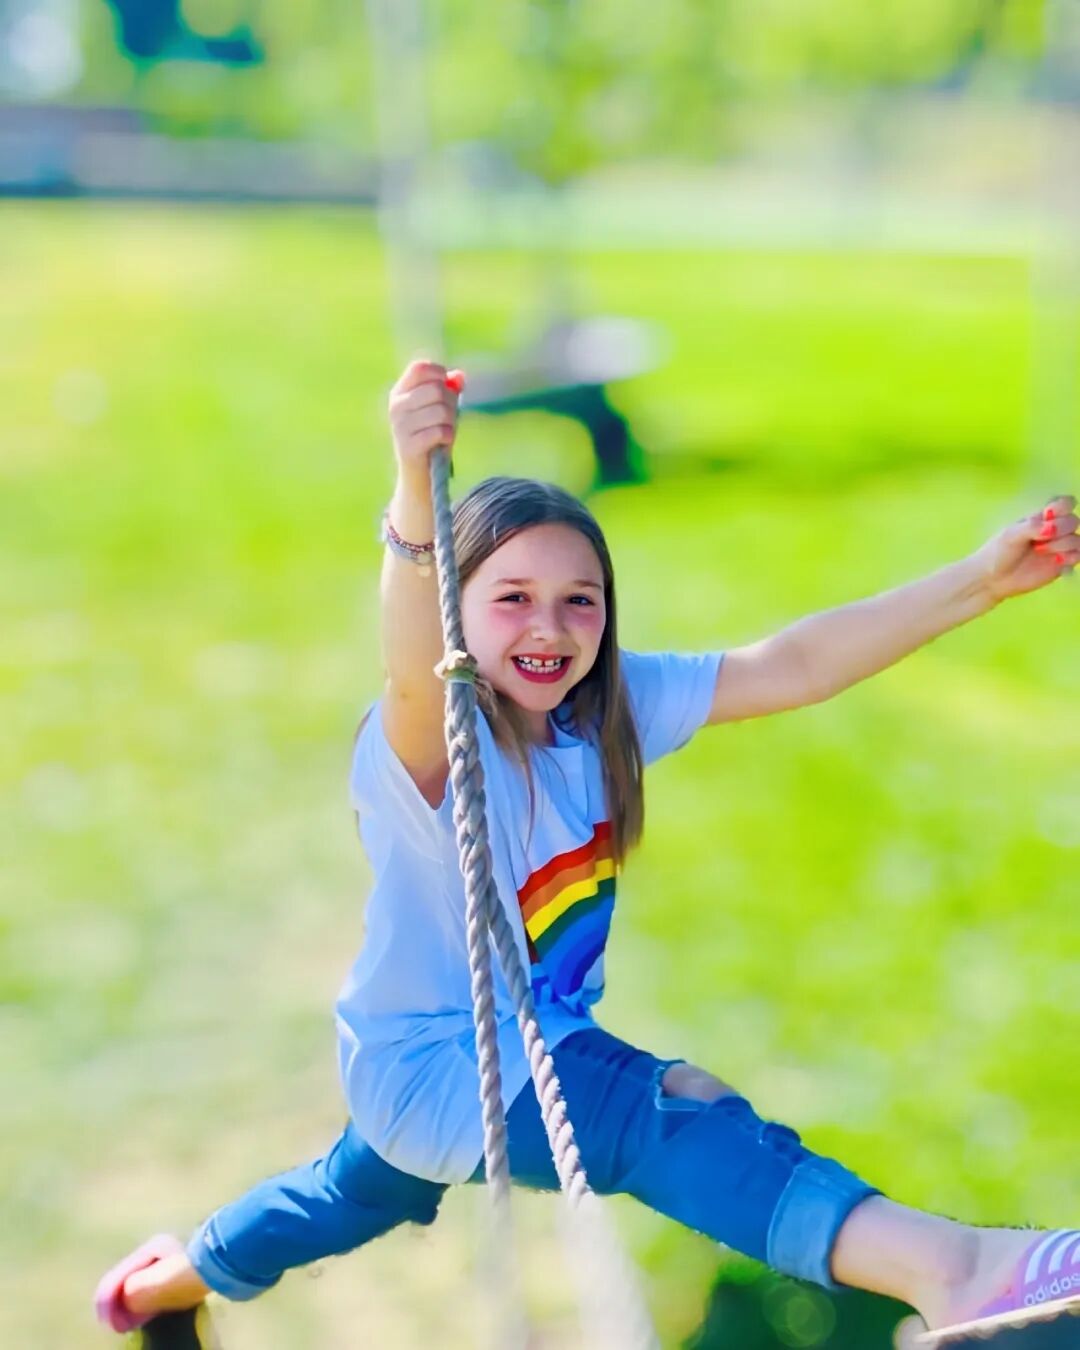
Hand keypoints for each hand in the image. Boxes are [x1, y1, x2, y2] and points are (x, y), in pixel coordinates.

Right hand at [388, 360, 465, 477]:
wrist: (421, 475)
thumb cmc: (433, 437)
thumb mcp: (442, 409)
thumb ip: (450, 390)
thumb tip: (460, 376)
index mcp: (400, 392)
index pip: (420, 368)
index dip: (440, 373)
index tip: (447, 388)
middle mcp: (396, 406)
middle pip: (436, 389)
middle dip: (451, 403)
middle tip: (448, 418)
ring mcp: (400, 426)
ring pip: (441, 411)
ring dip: (451, 422)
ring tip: (444, 432)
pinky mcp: (408, 446)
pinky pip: (440, 431)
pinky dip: (448, 436)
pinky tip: (443, 442)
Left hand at [970, 494, 1077, 602]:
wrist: (993, 579)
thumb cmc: (998, 552)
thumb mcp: (1010, 534)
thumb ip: (1032, 526)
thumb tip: (1052, 527)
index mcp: (1041, 518)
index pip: (1065, 503)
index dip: (1063, 506)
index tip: (1048, 514)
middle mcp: (1054, 530)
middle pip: (1073, 520)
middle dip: (1060, 528)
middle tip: (1038, 540)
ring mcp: (1059, 547)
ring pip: (1078, 539)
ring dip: (1062, 544)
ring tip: (1040, 552)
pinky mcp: (1062, 564)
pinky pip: (1078, 556)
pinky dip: (1070, 557)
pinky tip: (1055, 561)